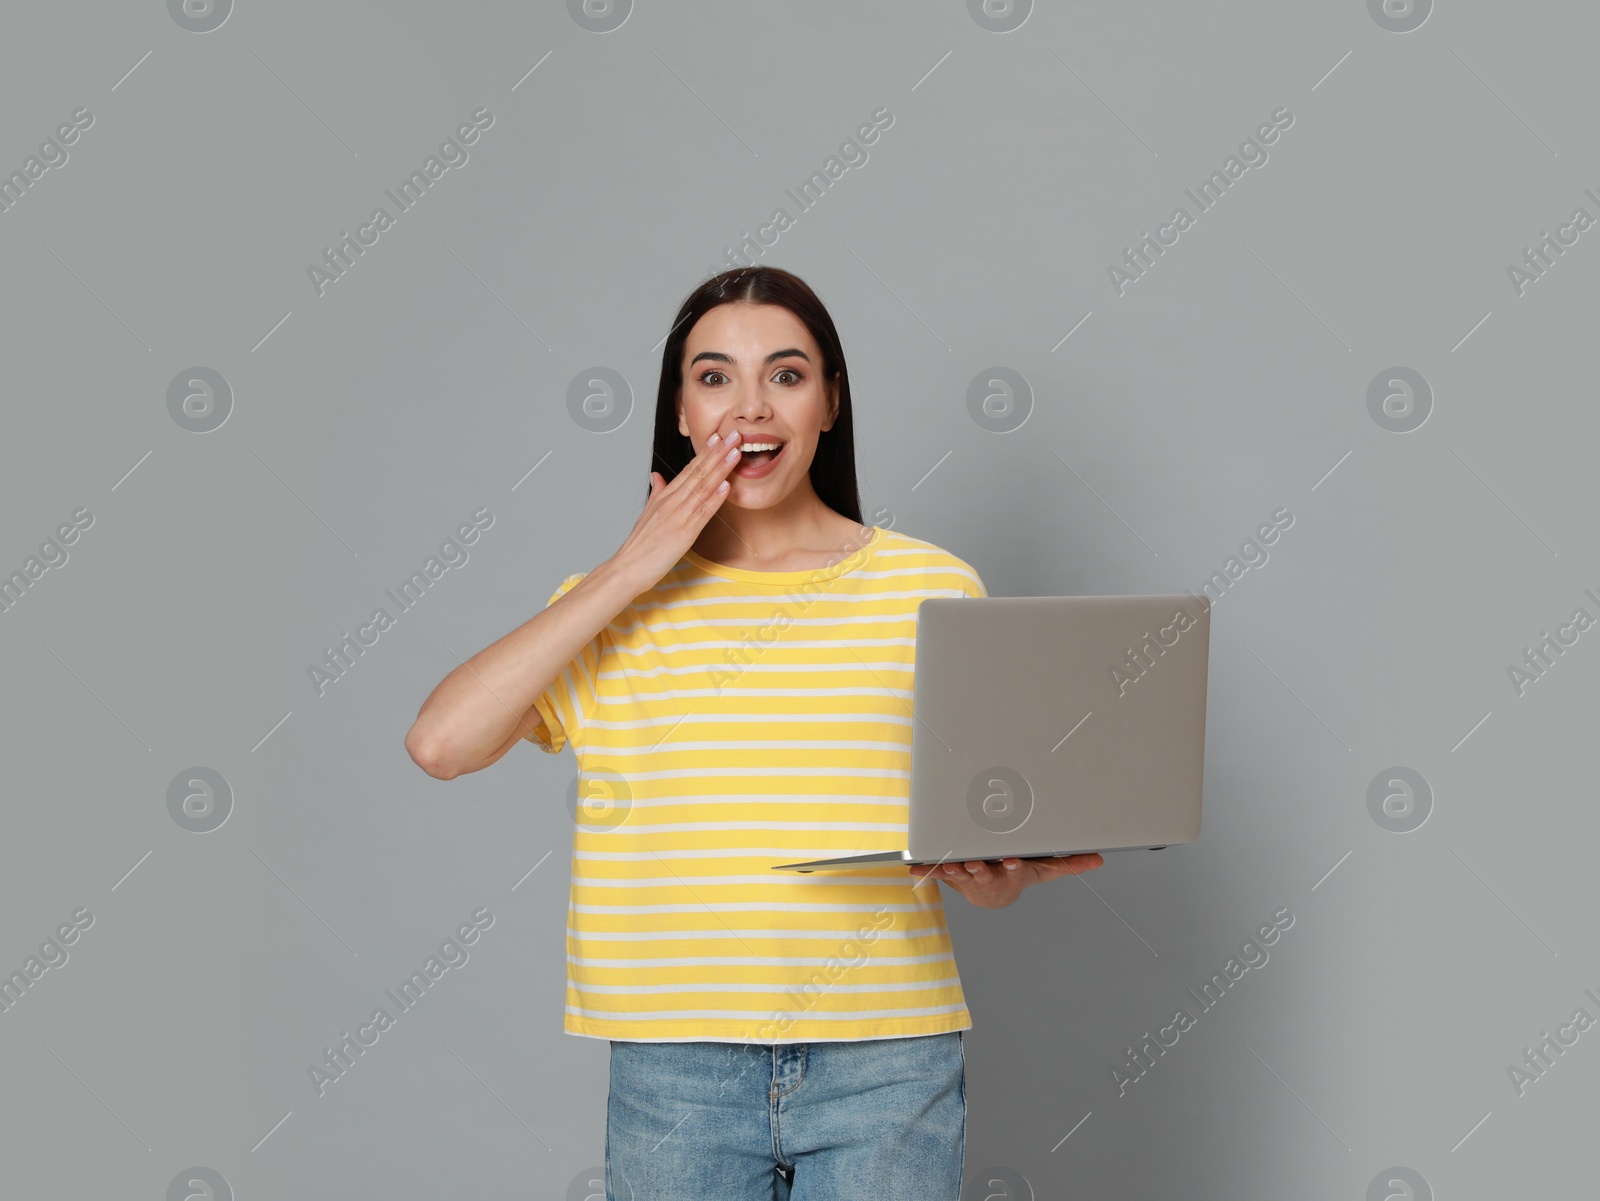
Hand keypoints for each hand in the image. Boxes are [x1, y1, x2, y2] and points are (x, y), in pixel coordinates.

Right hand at [608, 428, 744, 589]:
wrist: (628, 567)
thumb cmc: (639, 544)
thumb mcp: (647, 513)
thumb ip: (656, 492)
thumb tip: (657, 476)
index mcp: (664, 496)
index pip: (688, 469)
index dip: (705, 452)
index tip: (717, 437)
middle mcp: (671, 502)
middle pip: (698, 472)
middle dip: (717, 452)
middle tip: (733, 435)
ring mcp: (678, 516)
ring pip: (702, 488)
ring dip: (720, 469)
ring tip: (734, 453)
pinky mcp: (684, 533)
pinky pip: (702, 513)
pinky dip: (715, 498)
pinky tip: (726, 486)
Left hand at [909, 853, 1104, 907]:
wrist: (992, 894)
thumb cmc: (1018, 874)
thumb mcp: (1044, 869)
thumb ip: (1069, 864)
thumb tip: (1099, 859)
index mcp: (1011, 874)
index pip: (1014, 870)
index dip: (1012, 866)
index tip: (1010, 860)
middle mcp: (989, 877)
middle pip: (984, 873)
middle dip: (978, 869)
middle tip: (973, 863)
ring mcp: (969, 877)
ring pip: (959, 874)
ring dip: (952, 870)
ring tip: (946, 864)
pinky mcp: (951, 875)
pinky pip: (936, 872)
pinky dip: (925, 871)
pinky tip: (913, 869)